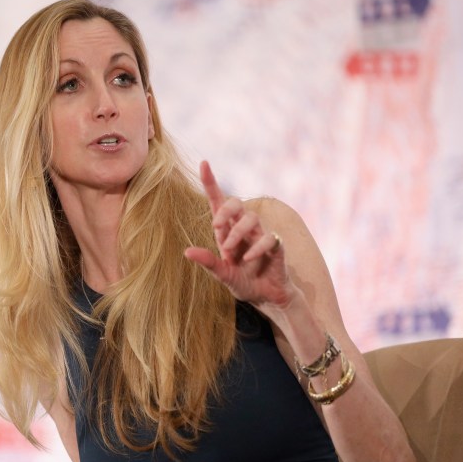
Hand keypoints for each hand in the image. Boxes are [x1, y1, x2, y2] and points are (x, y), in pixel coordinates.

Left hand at [184, 161, 299, 312]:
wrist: (266, 297)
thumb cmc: (243, 281)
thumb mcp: (222, 274)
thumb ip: (207, 262)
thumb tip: (186, 252)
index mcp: (227, 232)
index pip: (218, 202)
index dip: (211, 183)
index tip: (204, 163)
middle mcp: (243, 229)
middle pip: (237, 203)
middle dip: (226, 210)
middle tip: (216, 227)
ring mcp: (260, 235)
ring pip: (252, 218)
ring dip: (238, 232)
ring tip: (229, 250)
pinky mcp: (275, 246)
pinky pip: (268, 238)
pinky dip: (257, 247)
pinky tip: (249, 258)